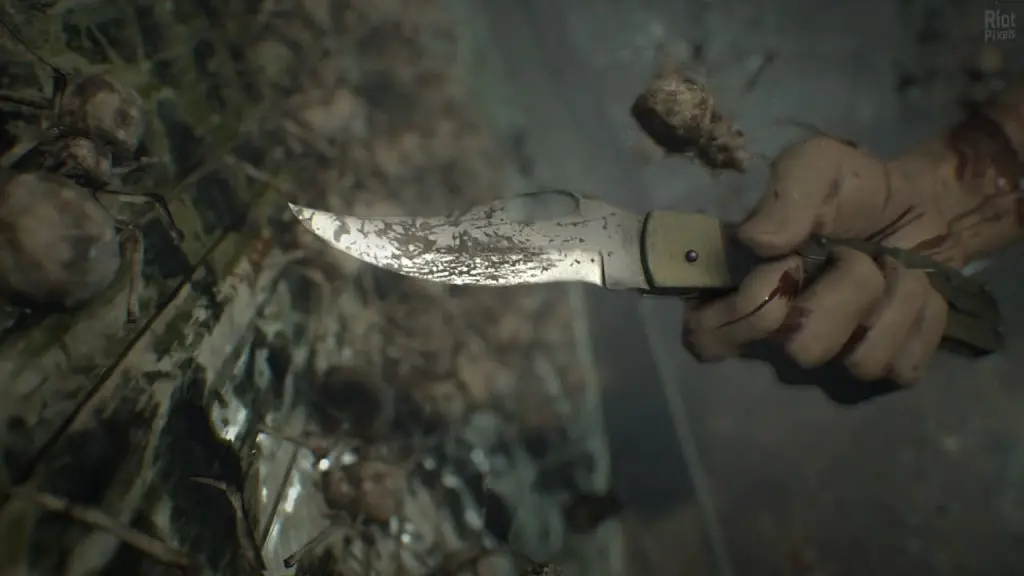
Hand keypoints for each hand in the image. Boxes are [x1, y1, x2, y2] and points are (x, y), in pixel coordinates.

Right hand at [682, 136, 952, 384]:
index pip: (708, 336)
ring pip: (861, 360)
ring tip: (891, 266)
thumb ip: (786, 194)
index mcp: (745, 288)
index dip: (749, 312)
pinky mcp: (889, 366)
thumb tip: (756, 241)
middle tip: (857, 252)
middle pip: (802, 350)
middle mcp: (783, 332)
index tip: (791, 264)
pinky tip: (916, 292)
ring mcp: (837, 355)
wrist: (923, 201)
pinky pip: (903, 365)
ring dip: (893, 300)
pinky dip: (922, 320)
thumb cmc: (854, 188)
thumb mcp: (817, 166)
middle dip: (846, 292)